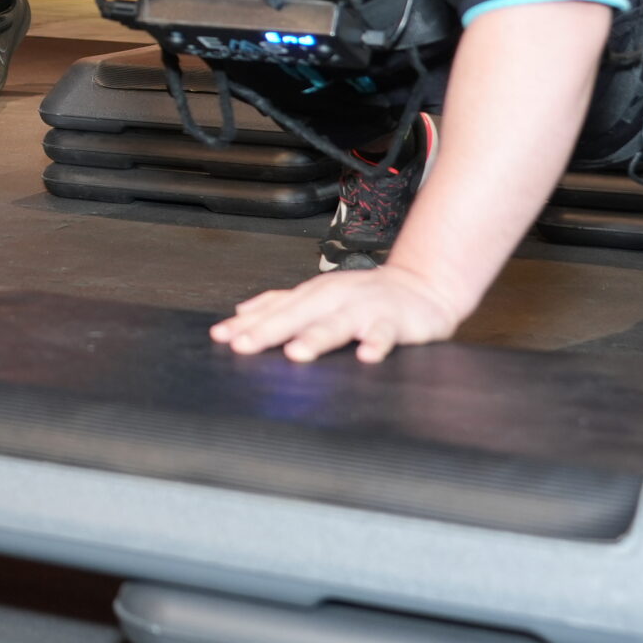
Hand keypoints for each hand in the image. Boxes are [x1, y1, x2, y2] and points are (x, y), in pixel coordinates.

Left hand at [209, 262, 465, 363]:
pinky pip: (385, 334)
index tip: (221, 337)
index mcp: (313, 294)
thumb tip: (240, 313)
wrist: (421, 286)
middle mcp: (335, 297)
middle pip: (297, 314)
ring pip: (337, 323)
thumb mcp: (319, 296)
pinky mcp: (395, 321)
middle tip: (244, 346)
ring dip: (316, 337)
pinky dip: (376, 344)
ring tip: (297, 353)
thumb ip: (280, 304)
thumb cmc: (364, 296)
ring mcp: (365, 308)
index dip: (247, 323)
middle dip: (269, 330)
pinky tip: (366, 356)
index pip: (274, 308)